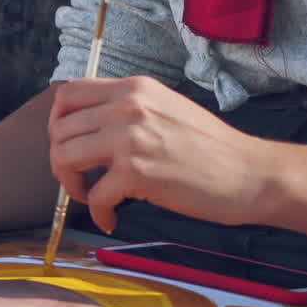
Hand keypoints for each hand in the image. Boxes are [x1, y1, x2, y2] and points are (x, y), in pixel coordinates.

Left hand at [48, 76, 277, 234]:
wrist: (249, 173)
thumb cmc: (210, 146)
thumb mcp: (164, 106)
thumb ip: (127, 107)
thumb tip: (87, 124)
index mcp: (133, 87)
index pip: (68, 92)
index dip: (58, 120)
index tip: (69, 142)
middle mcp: (127, 106)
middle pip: (60, 127)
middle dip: (60, 157)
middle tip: (78, 177)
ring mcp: (130, 138)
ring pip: (65, 156)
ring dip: (70, 183)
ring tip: (90, 197)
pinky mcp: (137, 173)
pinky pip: (94, 196)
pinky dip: (97, 213)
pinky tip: (110, 218)